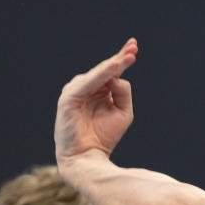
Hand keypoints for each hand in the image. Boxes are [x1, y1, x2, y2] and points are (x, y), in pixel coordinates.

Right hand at [54, 38, 137, 161]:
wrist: (86, 158)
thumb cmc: (104, 137)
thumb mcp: (123, 113)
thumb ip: (123, 92)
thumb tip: (118, 76)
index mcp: (96, 90)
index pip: (111, 72)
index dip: (122, 59)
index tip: (134, 46)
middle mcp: (85, 88)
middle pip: (105, 69)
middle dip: (120, 57)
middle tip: (134, 46)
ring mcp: (75, 91)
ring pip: (98, 74)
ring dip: (113, 64)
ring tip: (129, 56)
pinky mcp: (69, 98)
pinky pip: (88, 83)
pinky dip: (101, 74)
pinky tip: (114, 67)